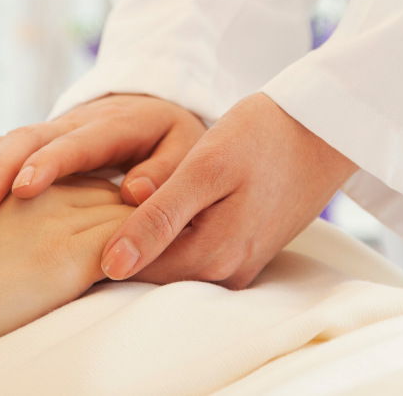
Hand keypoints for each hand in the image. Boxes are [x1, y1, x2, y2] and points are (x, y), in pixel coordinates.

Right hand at [0, 94, 205, 213]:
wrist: (155, 108)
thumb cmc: (173, 140)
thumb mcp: (185, 150)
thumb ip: (165, 171)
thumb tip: (134, 192)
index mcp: (115, 124)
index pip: (79, 143)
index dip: (50, 164)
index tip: (23, 189)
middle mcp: (78, 122)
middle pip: (32, 137)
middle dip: (2, 168)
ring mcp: (55, 130)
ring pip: (12, 140)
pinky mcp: (41, 143)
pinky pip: (5, 148)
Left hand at [99, 93, 356, 289]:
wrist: (322, 128)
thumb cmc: (262, 136)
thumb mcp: (205, 167)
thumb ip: (159, 217)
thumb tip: (112, 266)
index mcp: (213, 257)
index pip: (133, 270)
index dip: (99, 241)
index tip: (79, 212)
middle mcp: (227, 274)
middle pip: (154, 270)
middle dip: (122, 241)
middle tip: (92, 201)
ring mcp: (241, 265)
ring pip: (175, 262)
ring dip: (150, 236)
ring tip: (122, 197)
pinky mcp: (249, 250)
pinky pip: (198, 251)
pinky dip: (175, 232)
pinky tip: (165, 203)